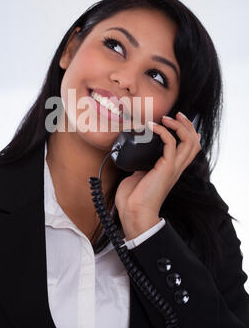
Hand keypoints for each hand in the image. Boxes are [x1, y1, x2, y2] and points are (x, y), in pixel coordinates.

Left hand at [115, 112, 201, 239]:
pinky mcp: (166, 167)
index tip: (177, 121)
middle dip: (187, 125)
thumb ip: (142, 164)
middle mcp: (176, 167)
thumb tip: (137, 155)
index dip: (188, 133)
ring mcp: (172, 167)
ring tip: (168, 118)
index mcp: (171, 169)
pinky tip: (153, 127)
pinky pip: (170, 143)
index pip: (189, 148)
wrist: (134, 212)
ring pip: (189, 141)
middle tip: (177, 115)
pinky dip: (162, 131)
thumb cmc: (133, 198)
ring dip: (180, 126)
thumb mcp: (139, 174)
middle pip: (194, 142)